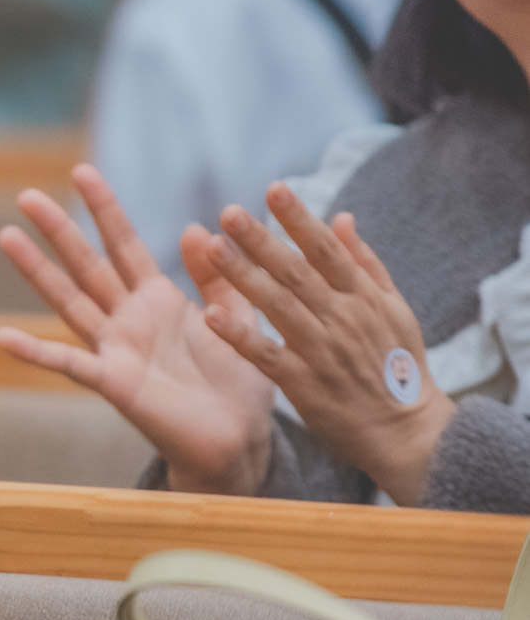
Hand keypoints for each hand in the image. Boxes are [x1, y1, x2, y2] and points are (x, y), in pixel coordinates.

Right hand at [0, 165, 277, 495]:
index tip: (82, 172)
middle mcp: (128, 320)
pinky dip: (32, 351)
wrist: (240, 441)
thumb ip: (218, 276)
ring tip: (7, 237)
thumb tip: (195, 228)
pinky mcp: (114, 383)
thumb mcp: (239, 317)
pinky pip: (68, 364)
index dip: (104, 209)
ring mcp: (115, 350)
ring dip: (36, 271)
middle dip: (59, 229)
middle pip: (85, 265)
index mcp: (157, 301)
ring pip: (69, 301)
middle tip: (27, 195)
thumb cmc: (240, 385)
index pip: (123, 244)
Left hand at [196, 186, 455, 505]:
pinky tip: (212, 316)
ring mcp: (322, 350)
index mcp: (363, 297)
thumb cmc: (397, 365)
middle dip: (261, 240)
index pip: (327, 249)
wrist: (407, 431)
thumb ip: (366, 263)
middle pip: (296, 272)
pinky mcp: (303, 383)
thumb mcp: (395, 310)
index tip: (273, 188)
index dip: (299, 218)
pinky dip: (240, 337)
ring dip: (243, 276)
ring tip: (212, 250)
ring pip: (278, 306)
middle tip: (228, 212)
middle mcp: (342, 318)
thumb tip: (342, 217)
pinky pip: (266, 355)